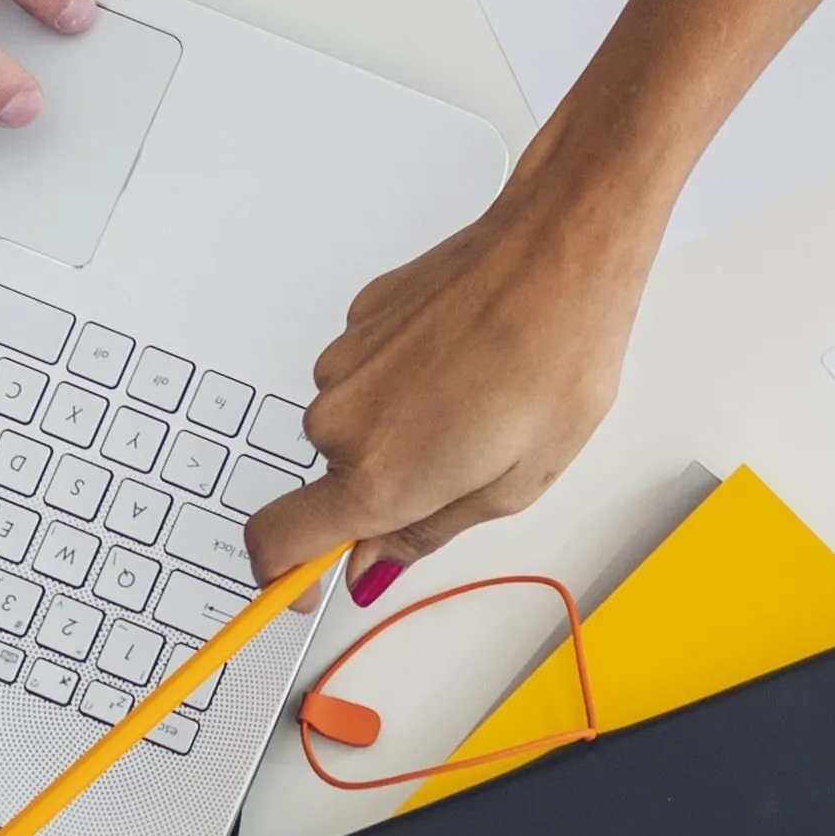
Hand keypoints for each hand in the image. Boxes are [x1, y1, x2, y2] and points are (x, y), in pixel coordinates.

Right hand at [243, 169, 659, 598]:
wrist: (560, 250)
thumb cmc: (555, 360)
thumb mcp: (512, 486)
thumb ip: (425, 534)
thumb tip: (370, 567)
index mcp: (376, 476)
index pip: (274, 543)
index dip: (282, 576)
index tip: (304, 585)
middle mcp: (340, 419)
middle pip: (331, 483)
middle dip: (383, 489)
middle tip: (465, 463)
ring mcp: (344, 361)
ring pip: (353, 425)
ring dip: (400, 430)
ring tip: (478, 399)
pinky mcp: (359, 316)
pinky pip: (368, 374)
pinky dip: (404, 381)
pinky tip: (465, 358)